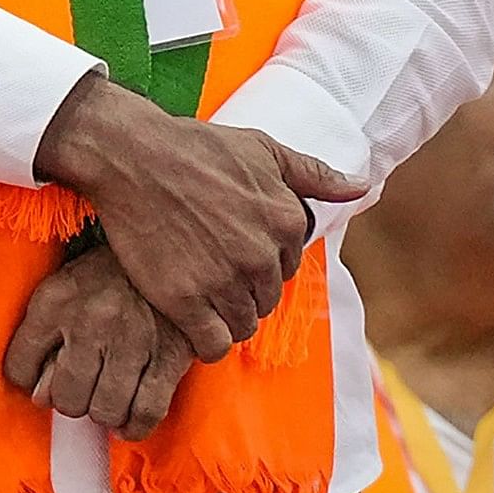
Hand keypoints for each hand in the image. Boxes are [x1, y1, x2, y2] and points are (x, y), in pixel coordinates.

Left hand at [2, 244, 194, 439]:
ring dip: (103, 413)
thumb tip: (39, 396)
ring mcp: (132, 340)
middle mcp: (90, 320)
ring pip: (104, 410)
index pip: (19, 368)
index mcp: (56, 301)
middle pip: (65, 398)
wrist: (174, 247)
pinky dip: (135, 425)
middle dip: (71, 401)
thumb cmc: (112, 273)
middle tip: (83, 388)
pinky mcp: (170, 355)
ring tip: (107, 399)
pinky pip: (146, 411)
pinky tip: (129, 418)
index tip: (42, 378)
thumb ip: (41, 337)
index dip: (29, 381)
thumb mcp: (66, 287)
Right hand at [31, 75, 367, 361]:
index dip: (261, 260)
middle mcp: (260, 256)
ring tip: (199, 293)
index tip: (233, 248)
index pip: (289, 266)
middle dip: (245, 290)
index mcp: (285, 220)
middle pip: (267, 299)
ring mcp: (223, 280)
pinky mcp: (184, 300)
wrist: (132, 155)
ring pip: (242, 325)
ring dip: (225, 316)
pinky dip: (205, 341)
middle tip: (211, 269)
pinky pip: (212, 345)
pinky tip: (191, 321)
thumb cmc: (196, 147)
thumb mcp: (262, 149)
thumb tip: (361, 187)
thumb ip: (314, 174)